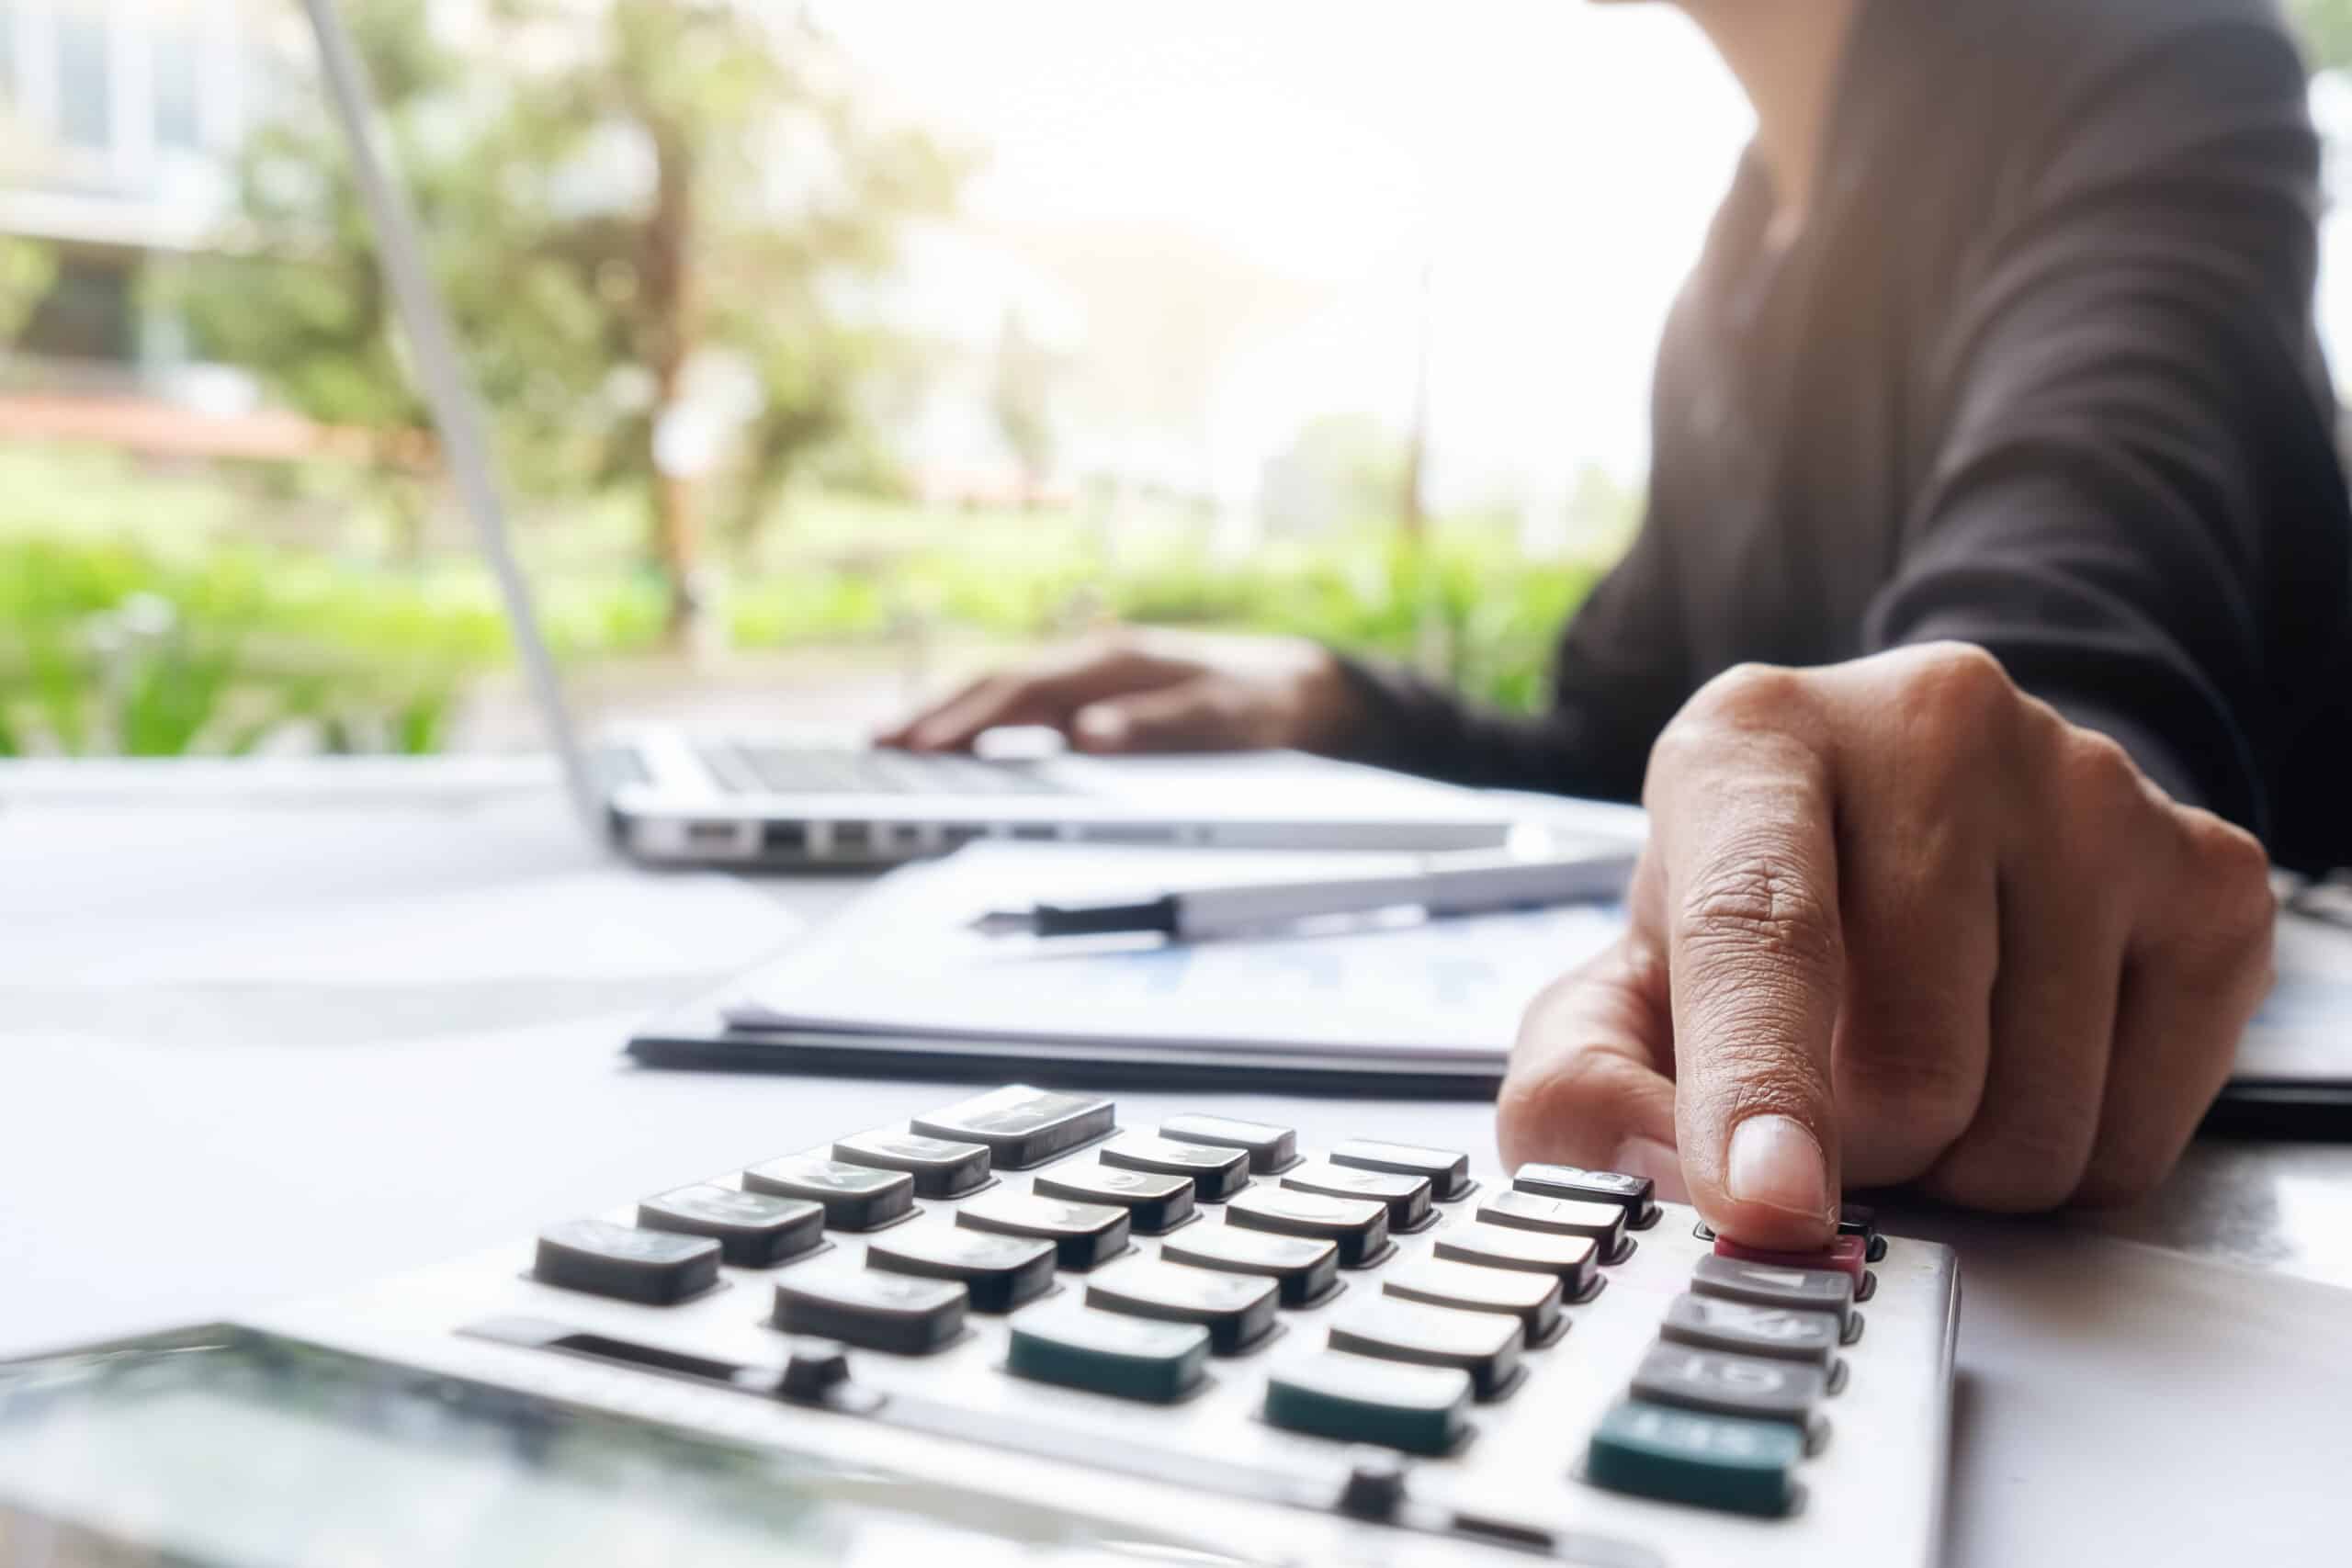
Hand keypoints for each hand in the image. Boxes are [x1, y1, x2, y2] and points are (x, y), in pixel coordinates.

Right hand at [875, 626, 1365, 755]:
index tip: (919, 748)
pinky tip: (948, 747)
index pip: (1022, 692)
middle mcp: (1092, 663)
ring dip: (946, 718)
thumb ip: (1159, 727)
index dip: (966, 720)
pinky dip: (977, 724)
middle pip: (995, 686)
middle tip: (874, 748)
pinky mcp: (1093, 698)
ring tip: (888, 747)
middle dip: (933, 716)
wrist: (1302, 688)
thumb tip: (1088, 737)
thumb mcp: (1224, 720)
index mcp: (1114, 663)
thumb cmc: (1262, 704)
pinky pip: (1021, 708)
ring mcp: (1089, 679)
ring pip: (1001, 694)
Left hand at [1498, 643, 2274, 1247]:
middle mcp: (1933, 726)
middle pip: (1914, 1065)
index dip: (1759, 1079)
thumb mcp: (1619, 990)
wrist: (1918, 826)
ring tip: (1925, 1068)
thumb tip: (1665, 1180)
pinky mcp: (2206, 877)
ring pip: (2039, 1121)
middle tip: (1834, 1091)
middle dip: (1861, 1146)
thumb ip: (1578, 1088)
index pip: (1757, 923)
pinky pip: (2139, 1134)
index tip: (1765, 1200)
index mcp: (1752, 740)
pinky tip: (2022, 1061)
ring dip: (1962, 1165)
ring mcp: (2089, 789)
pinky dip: (2066, 1158)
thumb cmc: (1751, 923)